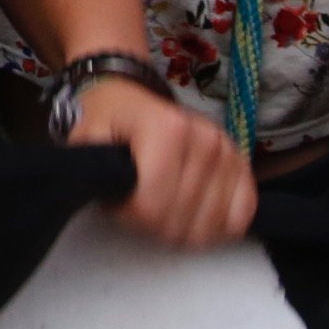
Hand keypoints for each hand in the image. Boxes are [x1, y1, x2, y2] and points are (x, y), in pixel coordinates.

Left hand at [68, 77, 255, 247]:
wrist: (132, 98)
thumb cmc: (108, 121)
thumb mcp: (87, 137)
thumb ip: (95, 168)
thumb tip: (112, 195)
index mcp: (168, 129)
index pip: (152, 207)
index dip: (128, 216)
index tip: (115, 201)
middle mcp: (205, 138)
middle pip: (180, 222)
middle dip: (151, 226)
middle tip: (135, 204)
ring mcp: (228, 151)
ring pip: (209, 228)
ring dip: (180, 229)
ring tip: (160, 205)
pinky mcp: (242, 165)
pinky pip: (240, 216)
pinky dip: (216, 227)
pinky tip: (193, 215)